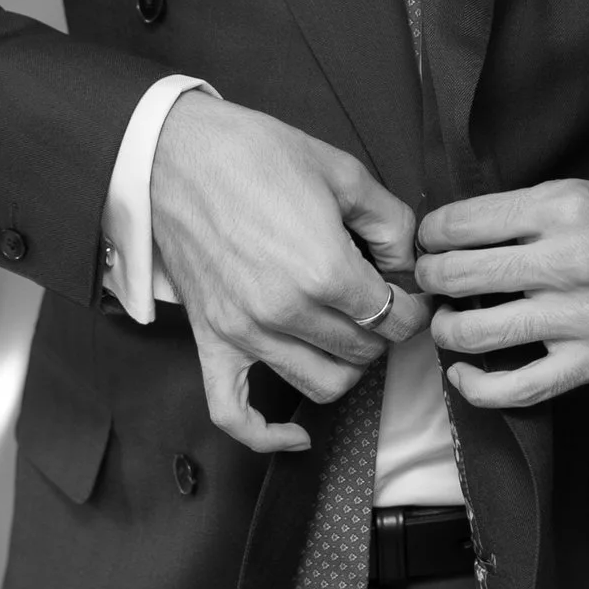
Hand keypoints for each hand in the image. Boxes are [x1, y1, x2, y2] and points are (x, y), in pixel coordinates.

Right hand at [152, 92, 427, 454]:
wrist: (176, 153)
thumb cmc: (255, 154)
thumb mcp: (343, 171)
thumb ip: (391, 223)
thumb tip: (409, 263)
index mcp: (324, 270)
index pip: (394, 318)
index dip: (412, 307)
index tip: (408, 292)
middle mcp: (285, 312)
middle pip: (363, 353)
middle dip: (382, 331)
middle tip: (378, 301)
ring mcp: (244, 333)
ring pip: (321, 387)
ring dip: (345, 366)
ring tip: (345, 332)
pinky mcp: (210, 341)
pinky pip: (235, 414)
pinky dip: (267, 435)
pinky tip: (296, 434)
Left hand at [417, 172, 588, 409]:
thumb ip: (537, 209)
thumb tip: (476, 230)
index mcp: (563, 207)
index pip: (462, 223)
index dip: (431, 232)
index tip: (430, 239)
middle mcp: (566, 261)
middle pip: (458, 275)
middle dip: (430, 277)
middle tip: (430, 278)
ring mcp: (581, 317)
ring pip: (477, 332)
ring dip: (446, 328)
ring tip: (448, 319)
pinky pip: (521, 388)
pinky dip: (479, 387)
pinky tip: (464, 374)